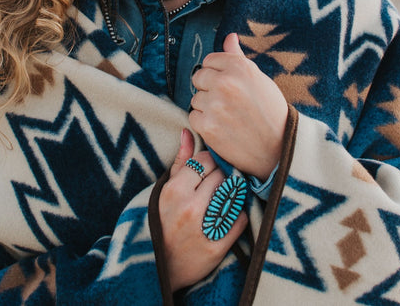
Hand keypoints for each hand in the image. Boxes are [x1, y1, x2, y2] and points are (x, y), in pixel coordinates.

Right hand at [159, 128, 247, 291]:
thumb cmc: (163, 222)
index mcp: (175, 190)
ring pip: (232, 194)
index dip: (211, 162)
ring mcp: (205, 228)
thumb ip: (181, 160)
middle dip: (223, 176)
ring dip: (232, 193)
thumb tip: (188, 131)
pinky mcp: (218, 247)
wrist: (160, 268)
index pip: (206, 161)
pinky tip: (229, 216)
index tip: (211, 168)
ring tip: (225, 197)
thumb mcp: (166, 190)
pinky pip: (239, 219)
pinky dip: (238, 215)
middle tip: (220, 183)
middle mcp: (190, 207)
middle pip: (221, 176)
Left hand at [189, 33, 287, 179]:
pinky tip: (221, 127)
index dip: (217, 73)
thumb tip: (229, 37)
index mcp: (239, 66)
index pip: (209, 60)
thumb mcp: (258, 78)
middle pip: (198, 77)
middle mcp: (225, 81)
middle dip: (208, 88)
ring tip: (227, 116)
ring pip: (195, 98)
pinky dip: (203, 123)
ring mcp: (215, 104)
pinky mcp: (207, 126)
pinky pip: (193, 117)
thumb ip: (238, 57)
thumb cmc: (270, 110)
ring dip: (206, 107)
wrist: (279, 148)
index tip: (227, 84)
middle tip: (226, 101)